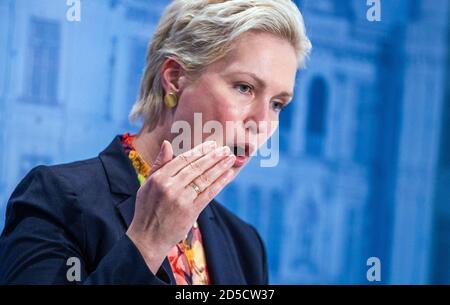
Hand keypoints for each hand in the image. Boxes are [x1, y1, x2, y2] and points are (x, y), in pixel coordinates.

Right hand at [126, 140, 235, 273]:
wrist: (148, 238)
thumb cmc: (147, 209)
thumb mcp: (147, 184)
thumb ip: (159, 164)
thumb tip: (167, 143)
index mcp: (159, 178)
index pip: (183, 160)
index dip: (199, 151)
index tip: (211, 144)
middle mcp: (170, 187)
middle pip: (196, 168)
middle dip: (213, 157)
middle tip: (225, 149)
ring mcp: (181, 200)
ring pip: (204, 179)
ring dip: (220, 168)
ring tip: (230, 159)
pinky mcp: (191, 211)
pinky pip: (209, 194)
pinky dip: (220, 183)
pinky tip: (228, 175)